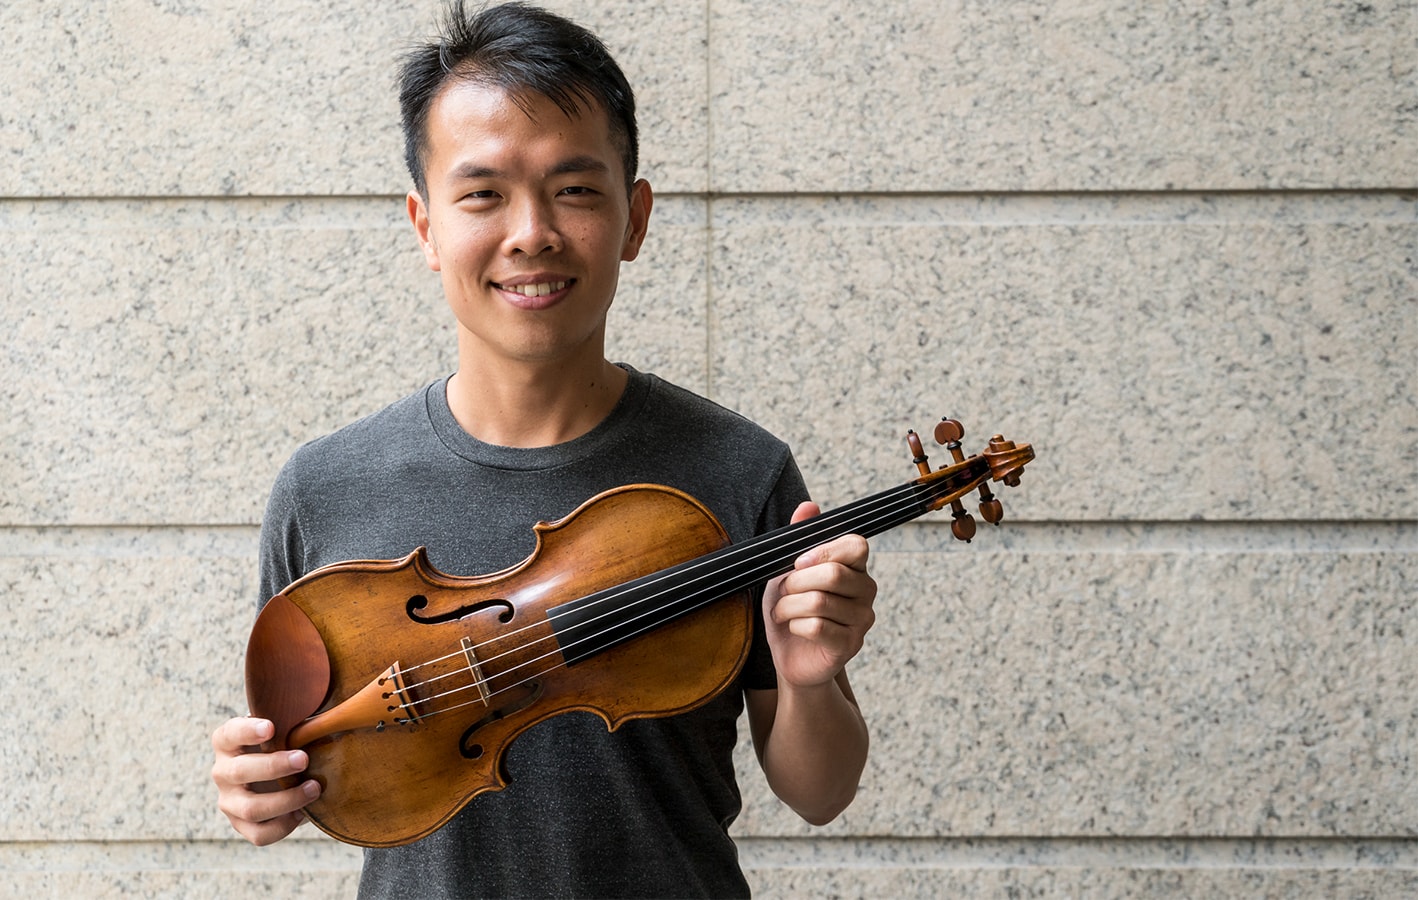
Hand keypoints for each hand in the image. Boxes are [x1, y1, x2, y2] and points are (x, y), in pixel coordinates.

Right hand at [211, 716, 320, 845]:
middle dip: (274, 766)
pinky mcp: (241, 825)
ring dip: (285, 800)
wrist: (279, 774)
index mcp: (227, 743)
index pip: (229, 734)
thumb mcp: (282, 729)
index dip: (247, 731)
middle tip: (303, 759)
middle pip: (239, 771)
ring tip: (314, 788)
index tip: (270, 727)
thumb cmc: (283, 743)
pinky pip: (259, 834)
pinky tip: (303, 813)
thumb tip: (319, 720)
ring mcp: (228, 801)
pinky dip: (284, 825)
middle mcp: (222, 772)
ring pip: (250, 808)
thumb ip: (291, 724)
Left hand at [761, 501, 876, 688]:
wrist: (790, 655)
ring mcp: (862, 619)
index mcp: (855, 567)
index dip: (824, 550)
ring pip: (820, 601)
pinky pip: (817, 627)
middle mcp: (866, 590)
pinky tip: (793, 627)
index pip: (856, 545)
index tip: (798, 562)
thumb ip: (800, 538)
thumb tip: (808, 506)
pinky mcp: (850, 645)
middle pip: (833, 574)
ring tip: (783, 611)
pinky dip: (794, 625)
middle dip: (796, 582)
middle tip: (784, 591)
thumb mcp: (788, 570)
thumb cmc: (792, 609)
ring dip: (788, 605)